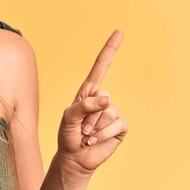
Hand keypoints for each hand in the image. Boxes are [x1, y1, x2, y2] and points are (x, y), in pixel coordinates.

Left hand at [56, 29, 128, 175]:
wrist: (75, 157)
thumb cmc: (68, 134)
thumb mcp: (69, 117)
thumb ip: (84, 106)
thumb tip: (107, 98)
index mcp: (88, 92)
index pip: (100, 66)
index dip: (110, 49)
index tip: (119, 31)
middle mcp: (102, 99)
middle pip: (101, 97)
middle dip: (87, 116)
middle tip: (81, 128)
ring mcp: (113, 112)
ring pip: (107, 112)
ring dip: (93, 127)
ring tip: (86, 134)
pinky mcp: (121, 126)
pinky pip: (116, 124)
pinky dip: (102, 134)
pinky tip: (94, 140)